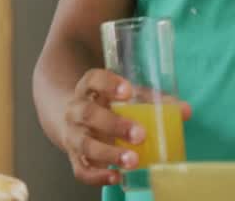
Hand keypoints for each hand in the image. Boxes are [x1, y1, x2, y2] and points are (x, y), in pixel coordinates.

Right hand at [60, 69, 192, 185]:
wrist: (76, 122)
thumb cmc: (107, 107)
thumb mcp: (125, 97)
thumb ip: (151, 101)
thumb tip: (184, 110)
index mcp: (89, 90)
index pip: (92, 80)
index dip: (107, 84)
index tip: (128, 91)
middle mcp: (76, 111)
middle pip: (87, 114)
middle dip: (114, 124)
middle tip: (140, 134)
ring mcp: (73, 135)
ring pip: (84, 143)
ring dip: (108, 153)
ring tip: (133, 160)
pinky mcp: (75, 157)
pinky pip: (81, 169)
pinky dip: (98, 175)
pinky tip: (117, 176)